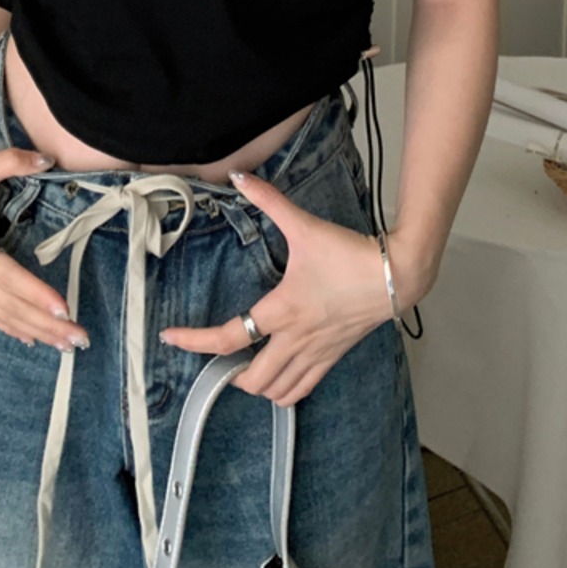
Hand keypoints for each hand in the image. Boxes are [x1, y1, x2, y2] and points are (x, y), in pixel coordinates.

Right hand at [0, 148, 87, 351]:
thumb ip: (8, 162)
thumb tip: (47, 158)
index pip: (5, 274)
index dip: (34, 293)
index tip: (63, 307)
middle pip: (8, 305)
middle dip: (46, 324)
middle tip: (80, 338)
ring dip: (33, 331)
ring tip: (65, 345)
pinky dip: (10, 327)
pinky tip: (31, 339)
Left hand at [158, 170, 419, 406]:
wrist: (396, 276)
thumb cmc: (348, 253)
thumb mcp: (304, 225)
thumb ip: (269, 200)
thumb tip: (239, 176)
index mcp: (281, 311)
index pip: (229, 337)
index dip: (194, 341)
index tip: (170, 337)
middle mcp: (295, 339)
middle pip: (252, 380)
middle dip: (228, 375)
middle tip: (216, 358)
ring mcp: (315, 353)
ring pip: (278, 391)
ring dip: (257, 386)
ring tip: (244, 368)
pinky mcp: (332, 357)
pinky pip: (303, 388)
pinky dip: (285, 390)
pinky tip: (278, 377)